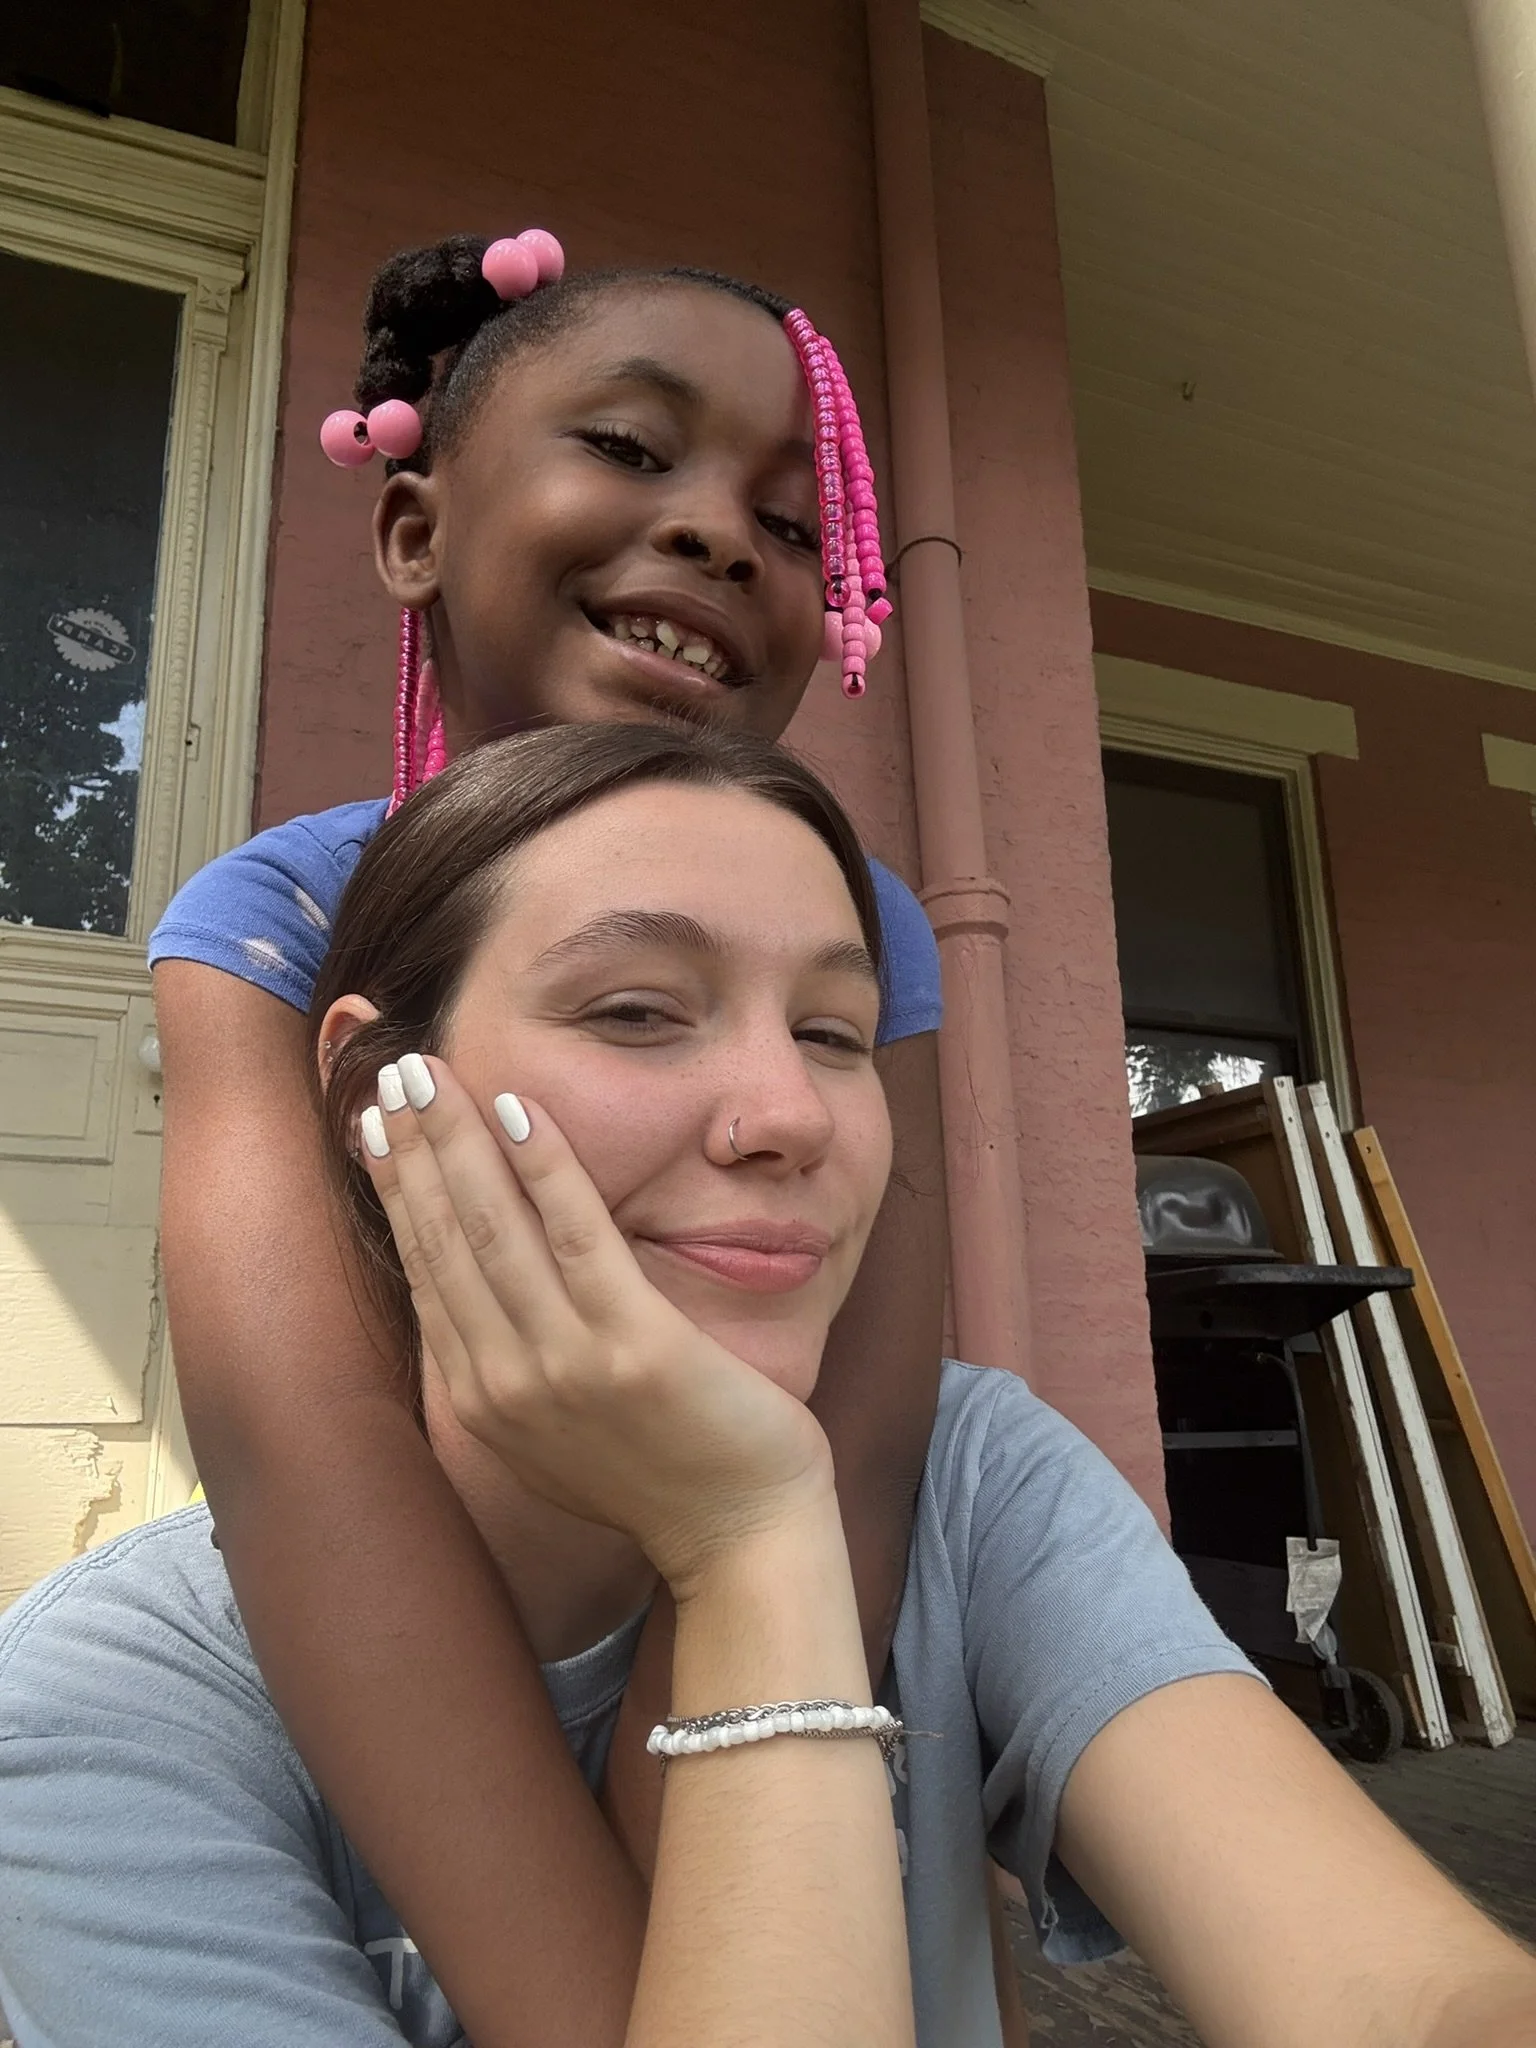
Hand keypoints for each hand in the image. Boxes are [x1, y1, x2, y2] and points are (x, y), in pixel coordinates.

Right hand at [359, 1054, 835, 1593]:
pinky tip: (517, 1105)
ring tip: (428, 1073)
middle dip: (410, 1147)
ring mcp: (564, 1366)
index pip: (423, 1270)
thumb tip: (474, 1295)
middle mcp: (504, 1383)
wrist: (741, 1538)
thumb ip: (509, 1366)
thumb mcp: (555, 1430)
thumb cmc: (659, 1475)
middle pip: (443, 1238)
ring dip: (454, 1139)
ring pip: (492, 1227)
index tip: (373, 1124)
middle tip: (389, 1074)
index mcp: (483, 1399)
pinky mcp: (631, 1346)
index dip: (395, 1189)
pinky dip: (544, 1165)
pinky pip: (579, 1234)